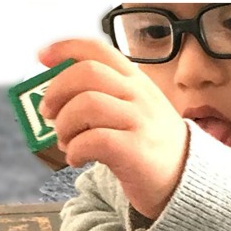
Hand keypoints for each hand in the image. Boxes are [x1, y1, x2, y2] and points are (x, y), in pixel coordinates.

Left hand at [38, 39, 188, 219]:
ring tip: (66, 141)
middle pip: (87, 73)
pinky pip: (92, 140)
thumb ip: (103, 98)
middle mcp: (138, 95)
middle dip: (57, 91)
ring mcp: (139, 121)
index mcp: (136, 81)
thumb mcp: (135, 110)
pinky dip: (75, 150)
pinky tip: (77, 158)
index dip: (65, 48)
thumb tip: (54, 100)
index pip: (98, 50)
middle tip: (48, 113)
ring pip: (86, 104)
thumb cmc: (152, 147)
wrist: (188, 181)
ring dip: (65, 125)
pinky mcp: (135, 151)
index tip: (42, 58)